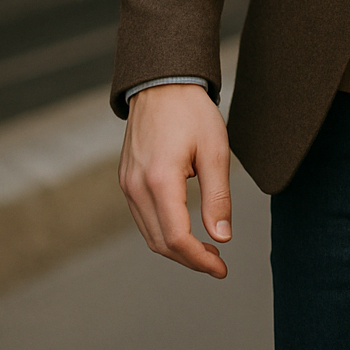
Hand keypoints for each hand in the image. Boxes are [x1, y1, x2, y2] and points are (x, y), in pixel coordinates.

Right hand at [119, 82, 231, 277]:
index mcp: (159, 180)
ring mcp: (127, 184)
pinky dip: (163, 230)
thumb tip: (222, 237)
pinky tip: (185, 228)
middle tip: (217, 262)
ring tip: (205, 249)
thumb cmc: (191, 111)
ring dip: (176, 248)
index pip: (176, 237)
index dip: (200, 259)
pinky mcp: (126, 179)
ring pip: (149, 233)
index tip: (221, 268)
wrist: (162, 82)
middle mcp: (136, 186)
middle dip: (189, 259)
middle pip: (160, 242)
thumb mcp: (215, 150)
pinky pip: (142, 216)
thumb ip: (218, 197)